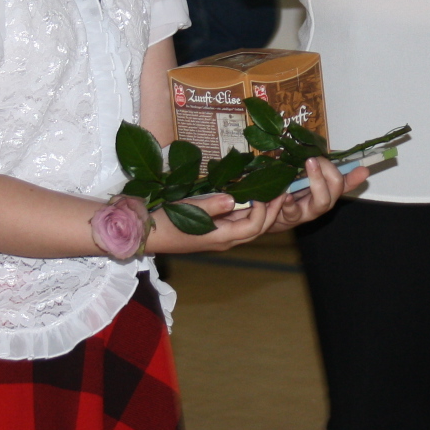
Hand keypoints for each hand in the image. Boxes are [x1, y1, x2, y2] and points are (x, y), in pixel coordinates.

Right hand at [145, 193, 278, 252]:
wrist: (147, 236)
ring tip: (271, 191)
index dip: (263, 209)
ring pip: (249, 226)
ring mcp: (220, 236)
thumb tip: (232, 198)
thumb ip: (211, 205)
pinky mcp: (214, 231)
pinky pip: (238, 223)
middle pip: (257, 228)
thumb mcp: (187, 210)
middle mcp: (225, 240)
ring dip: (263, 211)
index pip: (254, 225)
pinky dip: (248, 210)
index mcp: (222, 237)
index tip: (264, 191)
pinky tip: (249, 196)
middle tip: (282, 190)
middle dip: (272, 211)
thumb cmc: (165, 223)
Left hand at [264, 155, 367, 231]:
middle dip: (331, 171)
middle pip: (336, 188)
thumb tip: (314, 147)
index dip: (356, 177)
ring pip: (322, 201)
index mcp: (326, 190)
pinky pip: (294, 211)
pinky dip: (290, 202)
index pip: (346, 182)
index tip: (364, 169)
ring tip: (309, 164)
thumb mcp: (299, 175)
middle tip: (316, 157)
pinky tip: (286, 194)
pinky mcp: (292, 217)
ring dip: (318, 181)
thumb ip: (310, 164)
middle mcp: (322, 201)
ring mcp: (309, 211)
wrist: (269, 215)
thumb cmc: (288, 191)